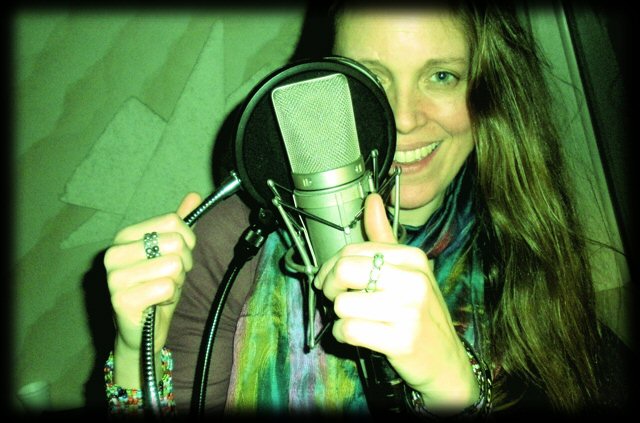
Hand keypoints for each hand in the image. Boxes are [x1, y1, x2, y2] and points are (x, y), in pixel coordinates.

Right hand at [104, 192, 200, 357]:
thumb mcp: (171, 254)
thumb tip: (194, 196)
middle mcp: (114, 253)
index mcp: (125, 236)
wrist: (141, 332)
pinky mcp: (120, 300)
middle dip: (183, 264)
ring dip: (177, 283)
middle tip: (169, 279)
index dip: (188, 241)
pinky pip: (166, 287)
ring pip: (174, 265)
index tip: (178, 256)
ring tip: (161, 291)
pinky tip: (156, 304)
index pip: (173, 221)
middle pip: (176, 242)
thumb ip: (179, 226)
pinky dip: (170, 298)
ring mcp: (114, 277)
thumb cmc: (156, 289)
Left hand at [313, 193, 477, 411]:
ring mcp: (409, 310)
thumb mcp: (409, 272)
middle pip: (344, 271)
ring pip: (342, 304)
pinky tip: (357, 337)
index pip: (353, 250)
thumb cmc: (421, 314)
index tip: (330, 281)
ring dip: (339, 316)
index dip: (331, 267)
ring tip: (356, 320)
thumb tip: (372, 199)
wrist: (446, 361)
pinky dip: (343, 336)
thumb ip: (385, 238)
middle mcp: (413, 280)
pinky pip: (348, 330)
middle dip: (330, 287)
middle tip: (336, 298)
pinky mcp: (401, 340)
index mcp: (412, 258)